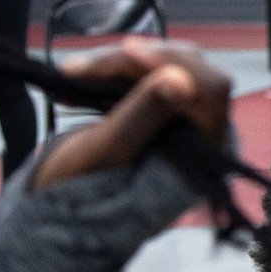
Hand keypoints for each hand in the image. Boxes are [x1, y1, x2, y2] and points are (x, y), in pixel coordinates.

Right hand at [33, 40, 231, 189]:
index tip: (126, 53)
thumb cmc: (77, 198)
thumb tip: (181, 77)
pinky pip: (150, 78)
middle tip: (78, 68)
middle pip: (189, 70)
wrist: (60, 218)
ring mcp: (187, 123)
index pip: (210, 89)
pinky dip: (116, 73)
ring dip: (118, 65)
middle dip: (134, 61)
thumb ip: (141, 116)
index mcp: (204, 155)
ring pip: (167, 67)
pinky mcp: (166, 114)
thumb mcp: (102, 156)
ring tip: (71, 74)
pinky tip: (80, 78)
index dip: (173, 63)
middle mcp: (206, 136)